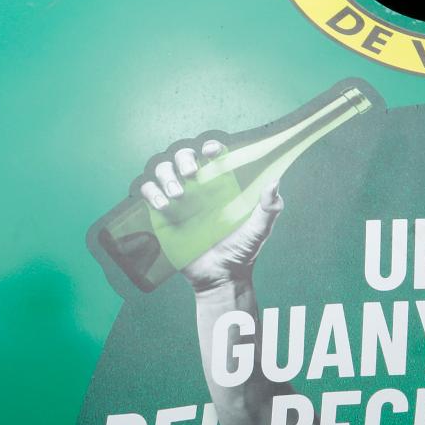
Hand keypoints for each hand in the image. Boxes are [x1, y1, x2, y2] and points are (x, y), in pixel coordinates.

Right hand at [139, 141, 283, 292]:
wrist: (220, 277)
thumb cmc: (242, 252)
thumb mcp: (259, 230)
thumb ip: (269, 208)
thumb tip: (274, 182)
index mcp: (220, 184)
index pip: (212, 155)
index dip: (210, 147)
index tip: (211, 151)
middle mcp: (198, 187)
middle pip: (183, 156)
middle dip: (184, 158)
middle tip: (191, 173)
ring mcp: (178, 199)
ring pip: (163, 170)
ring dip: (167, 175)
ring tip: (177, 194)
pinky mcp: (163, 214)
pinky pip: (150, 192)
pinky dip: (152, 192)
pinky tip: (163, 205)